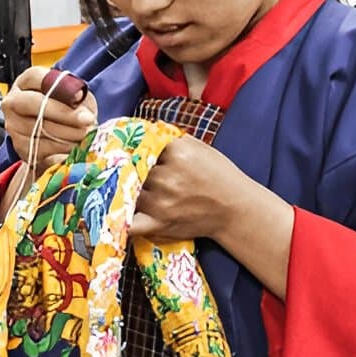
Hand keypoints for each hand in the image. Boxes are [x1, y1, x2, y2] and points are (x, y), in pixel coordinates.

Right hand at [2, 66, 97, 172]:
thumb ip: (76, 92)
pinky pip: (42, 148)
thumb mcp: (76, 94)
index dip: (60, 87)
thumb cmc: (68, 108)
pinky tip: (75, 145)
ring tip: (85, 133)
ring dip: (68, 133)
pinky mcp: (20, 146)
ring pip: (39, 129)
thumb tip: (77, 97)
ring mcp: (14, 125)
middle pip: (34, 103)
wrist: (61, 134)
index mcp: (27, 81)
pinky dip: (63, 147)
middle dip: (64, 113)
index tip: (79, 97)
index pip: (37, 78)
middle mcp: (14, 101)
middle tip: (87, 120)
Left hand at [131, 135, 246, 241]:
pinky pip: (130, 221)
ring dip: (134, 192)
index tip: (146, 157)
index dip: (145, 153)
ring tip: (150, 193)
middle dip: (141, 173)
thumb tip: (147, 133)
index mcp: (178, 152)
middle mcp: (167, 175)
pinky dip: (123, 218)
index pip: (145, 147)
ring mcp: (161, 201)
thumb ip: (174, 140)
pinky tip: (120, 214)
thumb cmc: (220, 176)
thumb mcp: (201, 148)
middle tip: (152, 177)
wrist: (235, 208)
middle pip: (136, 170)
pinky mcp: (159, 223)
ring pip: (131, 191)